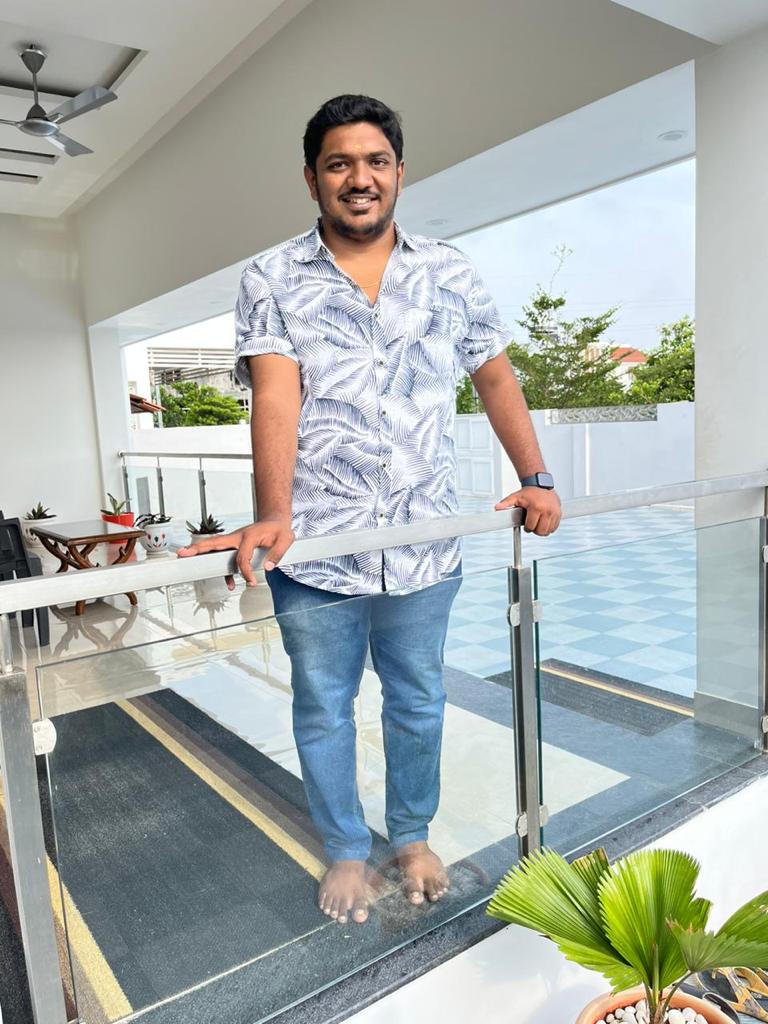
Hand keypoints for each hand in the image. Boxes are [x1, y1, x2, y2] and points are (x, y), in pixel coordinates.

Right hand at [177, 519, 294, 586]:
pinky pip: (224, 559)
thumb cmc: (279, 529)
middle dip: (197, 549)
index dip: (245, 571)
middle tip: (182, 554)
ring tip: (186, 563)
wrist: (276, 522)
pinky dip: (224, 571)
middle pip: (214, 543)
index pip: (241, 556)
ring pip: (214, 549)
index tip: (251, 582)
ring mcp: (234, 542)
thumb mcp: (286, 539)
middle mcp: (237, 537)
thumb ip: (278, 553)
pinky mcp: (235, 548)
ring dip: (201, 557)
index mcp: (248, 536)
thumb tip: (268, 568)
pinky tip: (229, 584)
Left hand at [495, 487, 560, 535]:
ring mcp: (554, 512)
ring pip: (548, 531)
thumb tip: (497, 508)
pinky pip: (555, 527)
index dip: (527, 528)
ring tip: (538, 523)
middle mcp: (547, 510)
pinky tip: (544, 522)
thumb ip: (506, 503)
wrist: (541, 484)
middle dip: (535, 530)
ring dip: (542, 530)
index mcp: (536, 507)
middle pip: (541, 531)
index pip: (531, 527)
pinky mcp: (559, 513)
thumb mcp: (515, 497)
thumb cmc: (529, 492)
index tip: (526, 525)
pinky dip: (549, 527)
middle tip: (532, 525)